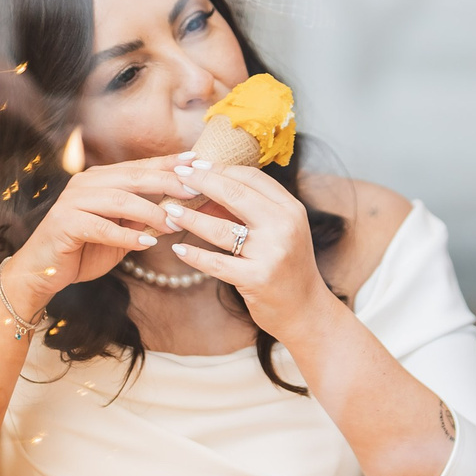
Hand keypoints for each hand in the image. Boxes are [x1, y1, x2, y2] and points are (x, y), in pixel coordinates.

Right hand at [0, 156, 193, 316]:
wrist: (43, 272)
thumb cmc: (83, 250)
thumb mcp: (120, 232)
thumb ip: (141, 218)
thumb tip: (176, 209)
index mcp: (100, 179)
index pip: (140, 167)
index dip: (168, 163)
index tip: (196, 161)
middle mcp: (86, 183)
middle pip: (132, 177)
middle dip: (166, 182)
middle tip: (193, 190)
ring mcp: (73, 200)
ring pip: (119, 199)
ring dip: (150, 212)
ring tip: (174, 223)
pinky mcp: (64, 222)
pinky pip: (101, 226)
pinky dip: (126, 235)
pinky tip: (147, 242)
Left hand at [164, 161, 336, 340]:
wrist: (306, 310)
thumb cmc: (286, 266)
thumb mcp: (276, 232)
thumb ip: (247, 211)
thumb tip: (204, 190)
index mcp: (291, 208)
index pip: (251, 177)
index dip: (220, 168)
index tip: (196, 164)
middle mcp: (284, 226)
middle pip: (234, 193)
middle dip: (201, 182)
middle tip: (177, 176)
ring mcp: (272, 252)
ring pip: (221, 228)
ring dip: (191, 217)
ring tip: (169, 211)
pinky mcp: (258, 278)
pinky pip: (217, 263)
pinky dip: (194, 255)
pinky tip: (178, 249)